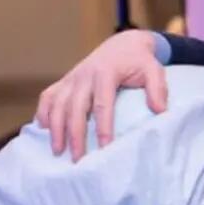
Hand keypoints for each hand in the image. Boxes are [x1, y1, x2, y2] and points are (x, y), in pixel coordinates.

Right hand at [35, 30, 167, 160]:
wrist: (123, 44)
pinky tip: (43, 129)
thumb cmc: (140, 61)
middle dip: (75, 135)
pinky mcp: (65, 80)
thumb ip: (157, 88)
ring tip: (58, 151)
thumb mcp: (154, 69)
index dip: (103, 128)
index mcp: (106, 73)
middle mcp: (84, 75)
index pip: (102, 105)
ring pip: (57, 104)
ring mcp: (72, 77)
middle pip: (75, 108)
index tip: (105, 149)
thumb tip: (160, 111)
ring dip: (56, 128)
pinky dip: (43, 112)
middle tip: (78, 159)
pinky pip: (48, 96)